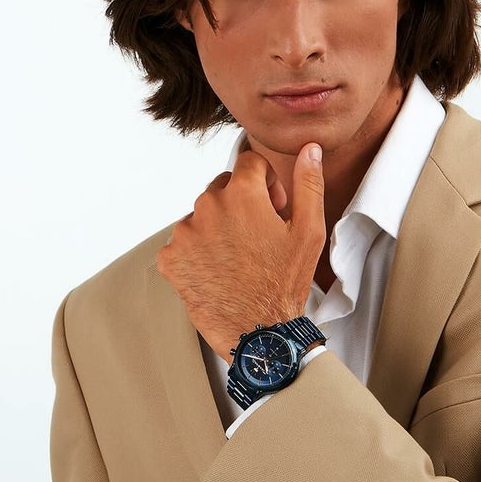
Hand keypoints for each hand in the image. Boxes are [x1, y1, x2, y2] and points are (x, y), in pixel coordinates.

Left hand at [156, 143, 324, 361]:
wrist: (257, 332)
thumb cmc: (286, 281)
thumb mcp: (309, 230)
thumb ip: (308, 183)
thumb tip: (310, 149)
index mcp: (241, 194)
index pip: (250, 162)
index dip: (267, 182)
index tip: (275, 207)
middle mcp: (206, 206)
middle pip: (224, 187)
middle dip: (243, 202)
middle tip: (260, 236)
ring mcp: (184, 233)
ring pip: (204, 214)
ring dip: (220, 226)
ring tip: (240, 256)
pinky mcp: (170, 258)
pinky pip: (185, 241)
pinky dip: (200, 250)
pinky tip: (220, 269)